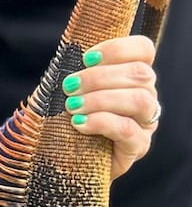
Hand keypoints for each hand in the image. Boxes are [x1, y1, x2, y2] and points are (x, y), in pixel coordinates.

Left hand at [61, 35, 158, 180]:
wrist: (61, 158)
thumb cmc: (63, 118)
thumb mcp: (69, 90)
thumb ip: (77, 71)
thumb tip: (71, 56)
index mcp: (132, 76)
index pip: (143, 50)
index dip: (118, 48)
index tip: (86, 58)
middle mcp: (145, 96)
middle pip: (140, 74)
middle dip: (99, 77)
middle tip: (69, 87)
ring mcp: (145, 123)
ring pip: (139, 100)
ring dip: (101, 99)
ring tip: (72, 106)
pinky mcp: (137, 147)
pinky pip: (128, 130)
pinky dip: (101, 122)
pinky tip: (79, 124)